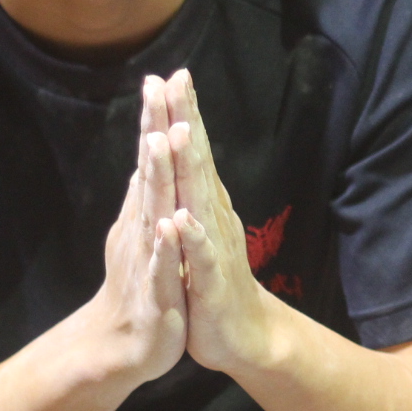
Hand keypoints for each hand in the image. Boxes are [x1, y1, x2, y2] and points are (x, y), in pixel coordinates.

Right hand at [86, 110, 186, 382]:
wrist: (123, 347)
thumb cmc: (140, 286)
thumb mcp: (142, 236)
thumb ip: (143, 196)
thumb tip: (145, 155)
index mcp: (146, 215)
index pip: (151, 161)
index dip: (156, 121)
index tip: (163, 77)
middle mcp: (143, 228)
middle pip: (150, 173)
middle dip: (155, 131)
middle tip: (157, 89)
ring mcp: (148, 260)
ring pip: (153, 212)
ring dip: (157, 177)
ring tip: (160, 140)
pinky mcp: (157, 295)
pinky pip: (163, 267)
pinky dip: (167, 246)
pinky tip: (169, 225)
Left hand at [151, 70, 285, 375]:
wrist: (242, 336)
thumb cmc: (212, 281)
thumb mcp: (195, 229)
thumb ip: (188, 191)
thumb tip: (177, 153)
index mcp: (204, 203)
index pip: (191, 151)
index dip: (181, 113)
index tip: (170, 74)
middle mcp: (213, 216)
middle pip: (197, 161)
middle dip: (185, 121)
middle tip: (177, 81)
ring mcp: (214, 247)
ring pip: (199, 201)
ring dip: (188, 167)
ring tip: (175, 133)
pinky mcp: (211, 282)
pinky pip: (200, 257)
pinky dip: (191, 238)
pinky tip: (181, 220)